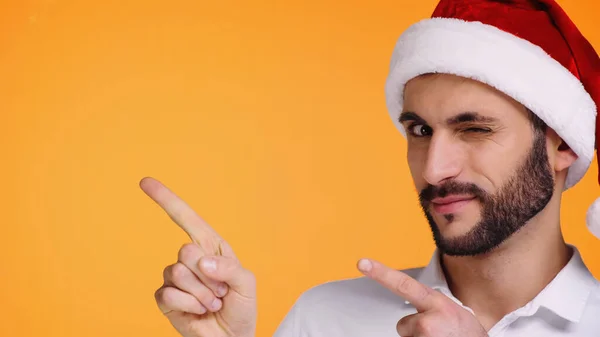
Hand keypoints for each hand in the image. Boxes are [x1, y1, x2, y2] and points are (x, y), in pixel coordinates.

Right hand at [140, 177, 255, 336]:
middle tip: (220, 292)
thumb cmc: (241, 308)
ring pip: (178, 273)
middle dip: (208, 276)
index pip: (186, 218)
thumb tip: (200, 261)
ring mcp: (175, 278)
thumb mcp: (246, 283)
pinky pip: (169, 293)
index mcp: (211, 247)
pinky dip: (189, 305)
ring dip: (201, 294)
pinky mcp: (165, 298)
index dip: (166, 200)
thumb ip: (229, 267)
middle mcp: (191, 258)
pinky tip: (198, 312)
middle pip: (186, 250)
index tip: (145, 182)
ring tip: (212, 304)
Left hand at [357, 258, 487, 336]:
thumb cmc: (467, 334)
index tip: (362, 264)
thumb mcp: (453, 311)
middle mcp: (428, 320)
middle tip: (438, 334)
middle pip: (403, 324)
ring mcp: (425, 336)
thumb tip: (415, 310)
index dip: (381, 273)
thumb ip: (431, 306)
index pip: (403, 284)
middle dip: (416, 330)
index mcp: (436, 303)